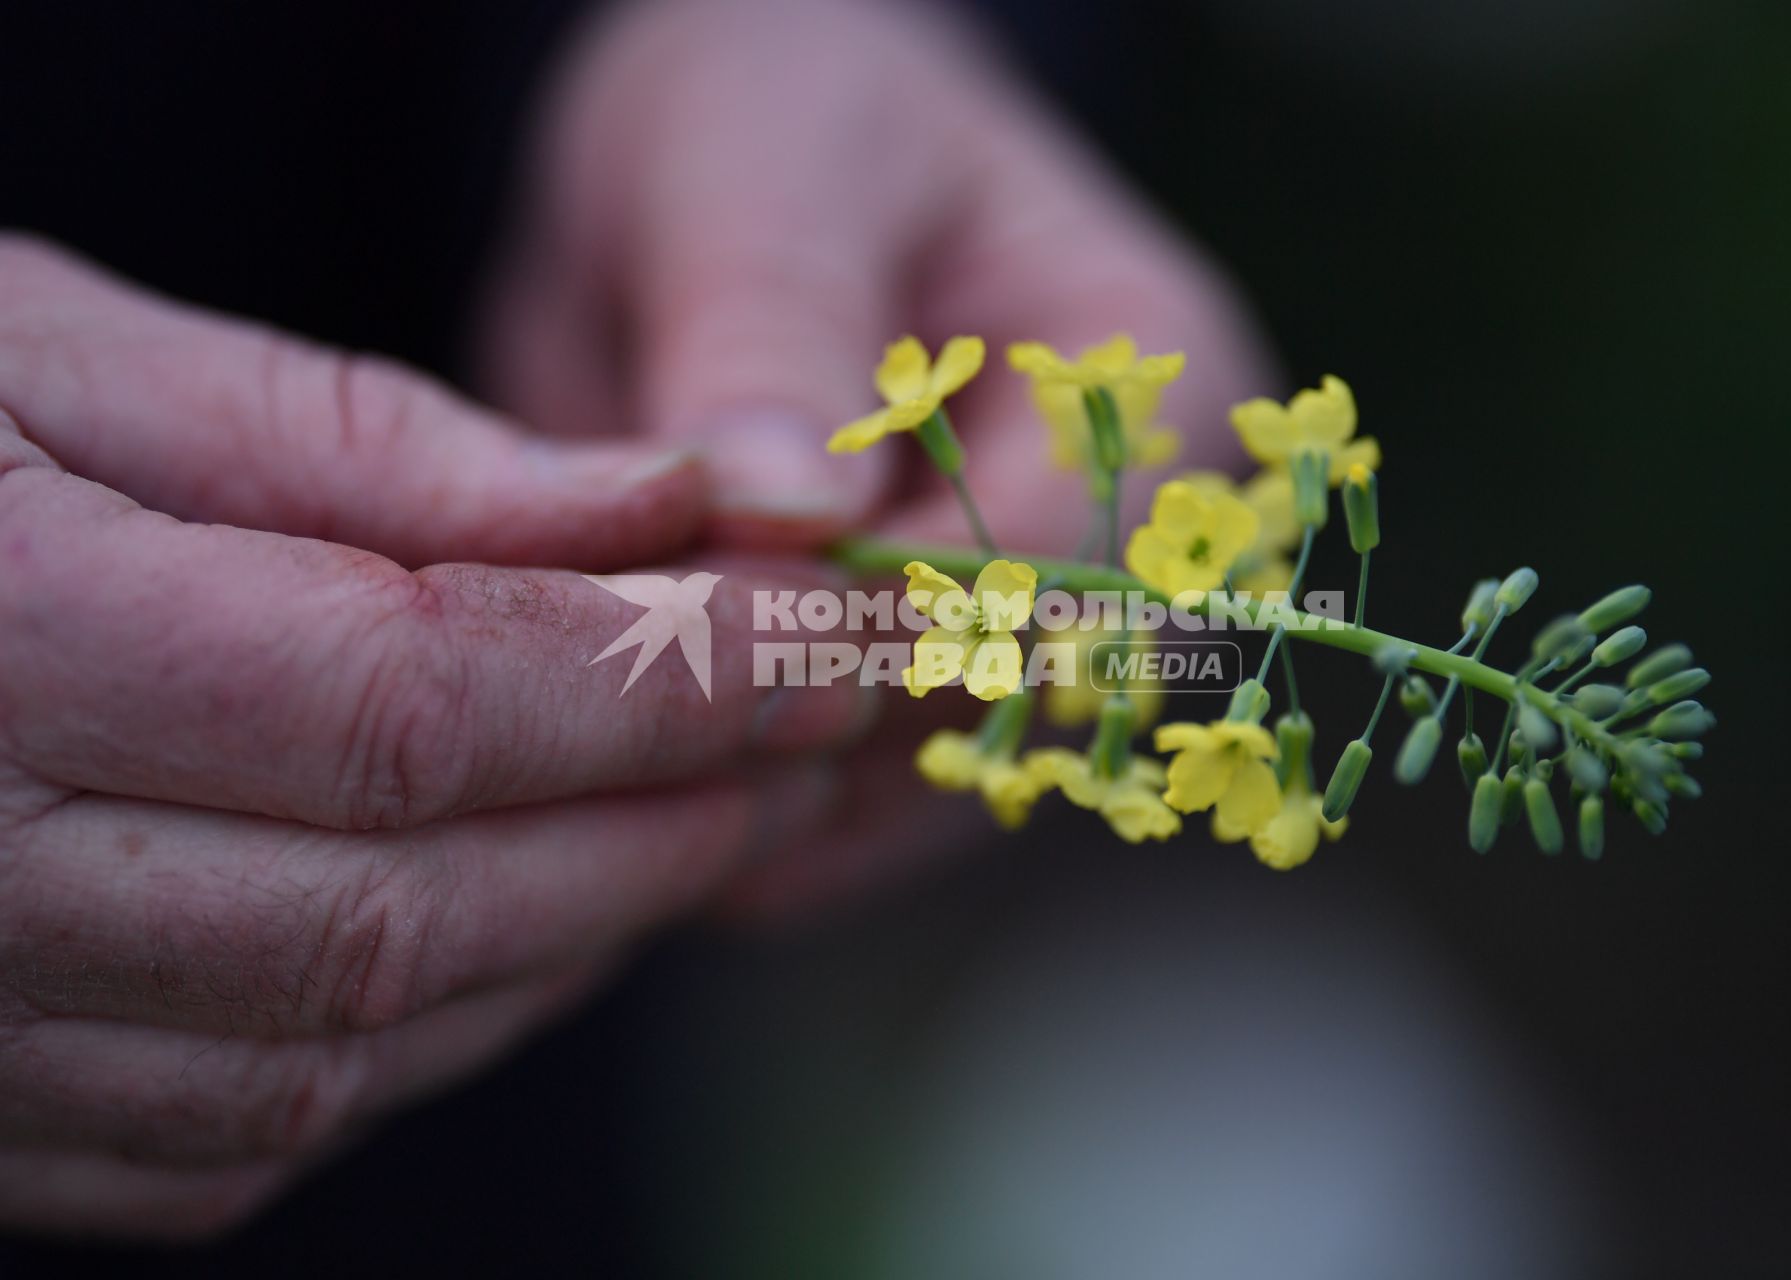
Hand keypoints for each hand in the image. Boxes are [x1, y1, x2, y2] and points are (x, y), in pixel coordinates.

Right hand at [0, 237, 870, 1235]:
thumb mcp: (58, 354)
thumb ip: (367, 446)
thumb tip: (663, 507)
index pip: (413, 700)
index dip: (658, 675)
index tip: (826, 624)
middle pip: (405, 905)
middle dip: (656, 819)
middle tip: (809, 729)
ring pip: (344, 1045)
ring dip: (574, 936)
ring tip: (710, 813)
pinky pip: (247, 1129)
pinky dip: (431, 1032)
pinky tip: (534, 922)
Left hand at [484, 0, 1273, 910]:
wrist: (724, 177)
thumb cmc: (769, 121)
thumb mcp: (757, 162)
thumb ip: (775, 320)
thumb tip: (792, 514)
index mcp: (1146, 369)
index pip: (1048, 558)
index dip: (865, 615)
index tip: (682, 617)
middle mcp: (1121, 523)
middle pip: (997, 705)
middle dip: (803, 724)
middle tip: (612, 703)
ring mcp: (1029, 620)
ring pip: (920, 790)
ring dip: (759, 789)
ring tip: (598, 742)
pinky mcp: (929, 688)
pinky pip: (857, 811)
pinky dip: (744, 811)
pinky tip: (627, 770)